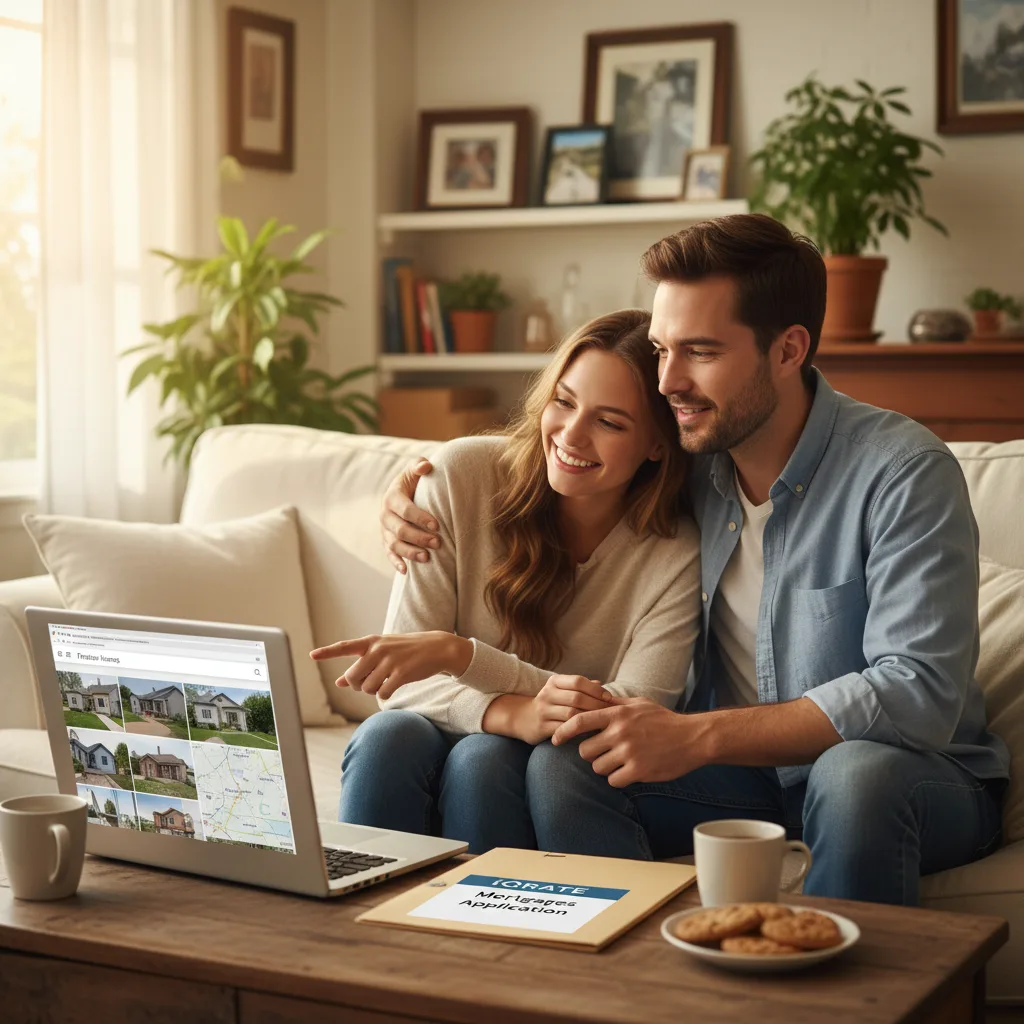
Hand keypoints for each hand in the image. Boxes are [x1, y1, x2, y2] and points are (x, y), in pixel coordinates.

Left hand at [310, 631, 472, 698]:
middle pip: (353, 678)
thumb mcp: (382, 653)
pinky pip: (383, 693)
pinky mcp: (402, 673)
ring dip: (374, 691)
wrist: (437, 648)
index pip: (345, 647)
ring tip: (386, 682)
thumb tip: (339, 682)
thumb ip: (361, 666)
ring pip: (367, 688)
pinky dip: (386, 695)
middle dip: (359, 686)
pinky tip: (394, 687)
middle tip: (371, 682)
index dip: (327, 652)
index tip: (311, 655)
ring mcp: (390, 661)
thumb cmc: (406, 651)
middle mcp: (378, 649)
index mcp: (371, 642)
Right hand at [380, 458, 438, 572]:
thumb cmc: (414, 481)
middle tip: (438, 543)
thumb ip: (419, 465)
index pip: (404, 509)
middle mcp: (385, 515)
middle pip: (399, 530)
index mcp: (392, 497)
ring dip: (410, 552)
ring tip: (427, 558)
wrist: (404, 492)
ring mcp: (384, 530)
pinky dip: (396, 562)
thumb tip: (426, 466)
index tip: (437, 525)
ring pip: (394, 544)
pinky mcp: (386, 541)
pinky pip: (389, 554)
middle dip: (418, 537)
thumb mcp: (415, 470)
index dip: (420, 518)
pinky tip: (406, 571)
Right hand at [489, 676, 611, 744]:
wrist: (522, 718)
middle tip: (611, 713)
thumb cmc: (550, 703)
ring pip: (571, 714)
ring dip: (590, 719)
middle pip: (577, 698)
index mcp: (554, 682)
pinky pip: (565, 729)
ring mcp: (543, 711)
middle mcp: (547, 694)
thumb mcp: (561, 690)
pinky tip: (590, 734)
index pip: (578, 681)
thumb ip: (581, 688)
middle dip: (596, 705)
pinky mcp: (542, 727)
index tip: (609, 698)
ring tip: (603, 724)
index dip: (595, 689)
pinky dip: (579, 731)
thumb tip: (601, 685)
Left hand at [551, 698, 707, 787]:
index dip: (563, 731)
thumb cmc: (664, 720)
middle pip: (585, 751)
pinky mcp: (638, 771)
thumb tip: (595, 698)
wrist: (692, 738)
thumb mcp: (639, 704)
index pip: (579, 721)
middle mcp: (620, 732)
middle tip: (604, 753)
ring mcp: (629, 752)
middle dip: (591, 754)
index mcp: (617, 715)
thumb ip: (615, 704)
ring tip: (621, 762)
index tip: (555, 740)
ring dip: (606, 768)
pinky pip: (614, 781)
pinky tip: (630, 772)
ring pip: (598, 767)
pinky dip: (619, 779)